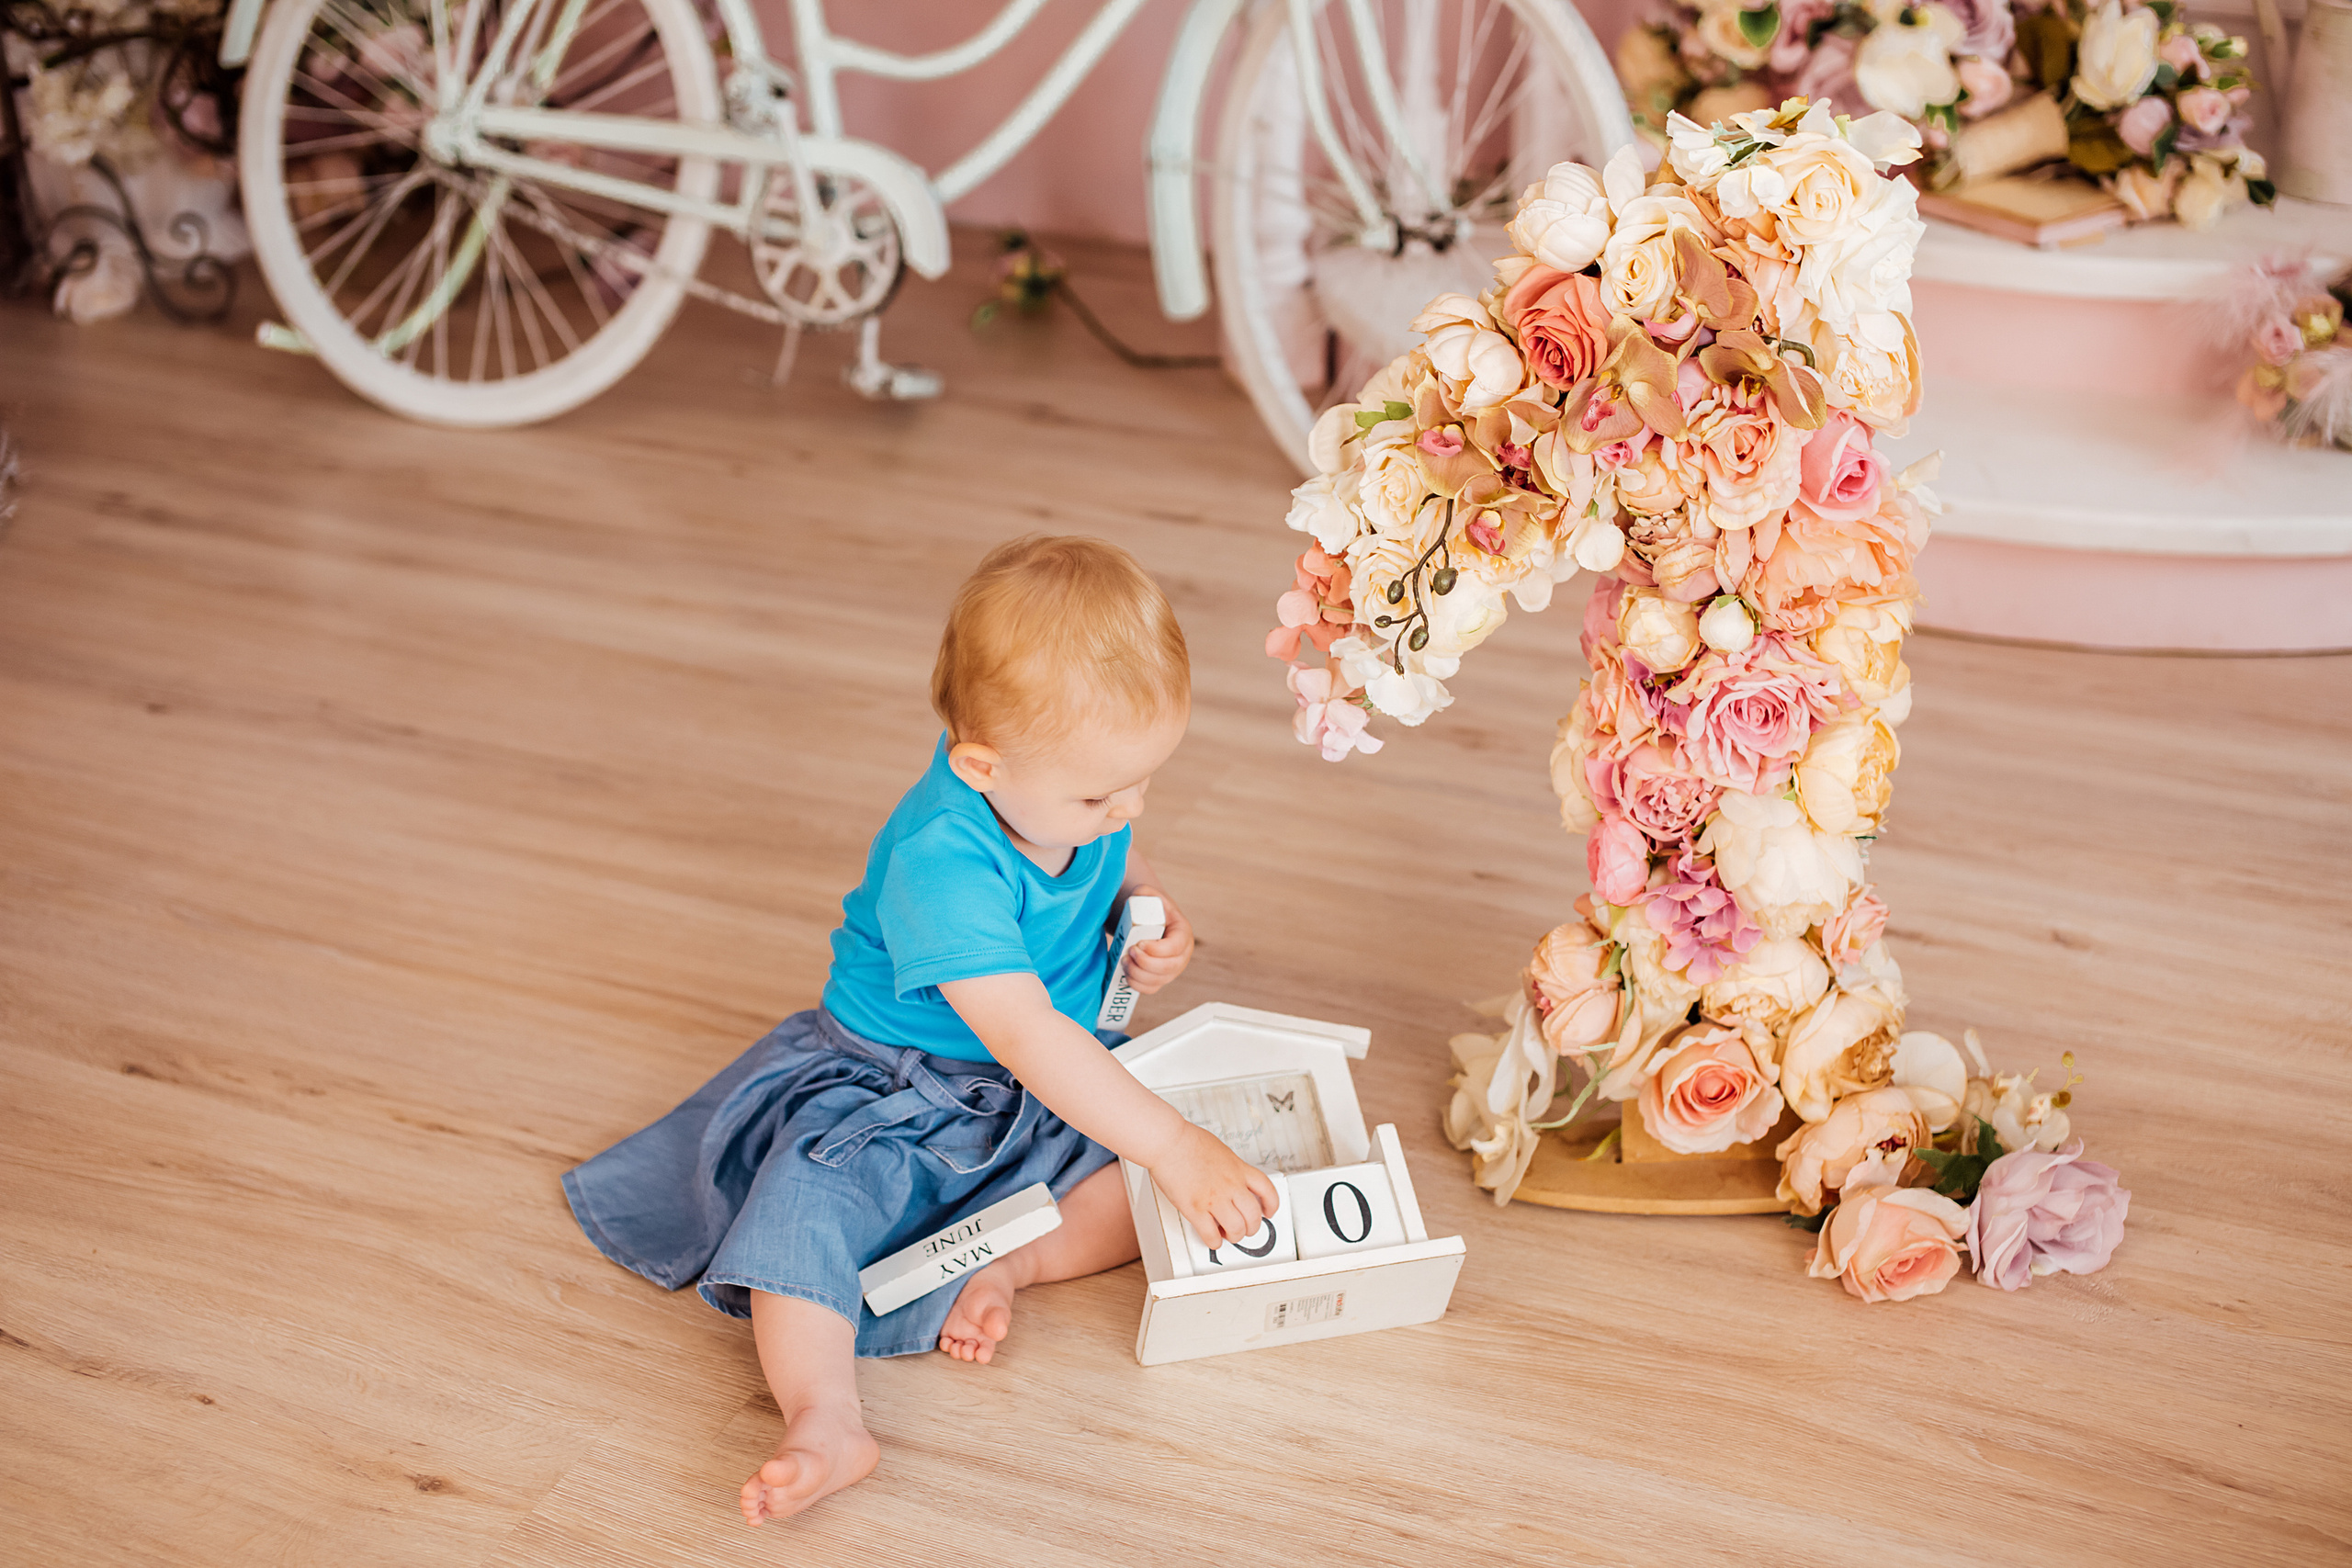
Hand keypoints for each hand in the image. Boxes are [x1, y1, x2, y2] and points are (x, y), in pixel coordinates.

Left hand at [1122, 885, 1193, 995]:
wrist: (1144, 921)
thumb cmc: (1147, 908)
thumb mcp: (1147, 895)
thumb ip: (1144, 893)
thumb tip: (1139, 897)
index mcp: (1182, 932)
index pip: (1175, 946)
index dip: (1157, 950)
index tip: (1138, 944)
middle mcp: (1182, 954)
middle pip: (1169, 968)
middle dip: (1146, 963)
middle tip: (1128, 952)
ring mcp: (1172, 969)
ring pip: (1159, 980)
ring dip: (1138, 974)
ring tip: (1124, 961)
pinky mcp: (1159, 978)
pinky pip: (1151, 989)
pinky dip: (1137, 984)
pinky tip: (1126, 973)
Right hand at [1152, 1122, 1279, 1246]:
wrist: (1168, 1141)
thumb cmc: (1188, 1141)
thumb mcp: (1221, 1150)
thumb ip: (1230, 1167)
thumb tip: (1231, 1179)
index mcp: (1238, 1168)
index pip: (1267, 1189)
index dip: (1272, 1204)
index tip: (1269, 1211)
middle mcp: (1230, 1185)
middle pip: (1254, 1215)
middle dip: (1251, 1227)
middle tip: (1245, 1228)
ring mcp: (1214, 1198)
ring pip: (1236, 1228)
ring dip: (1234, 1236)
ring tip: (1227, 1234)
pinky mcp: (1195, 1209)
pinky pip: (1211, 1234)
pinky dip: (1214, 1241)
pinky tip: (1211, 1238)